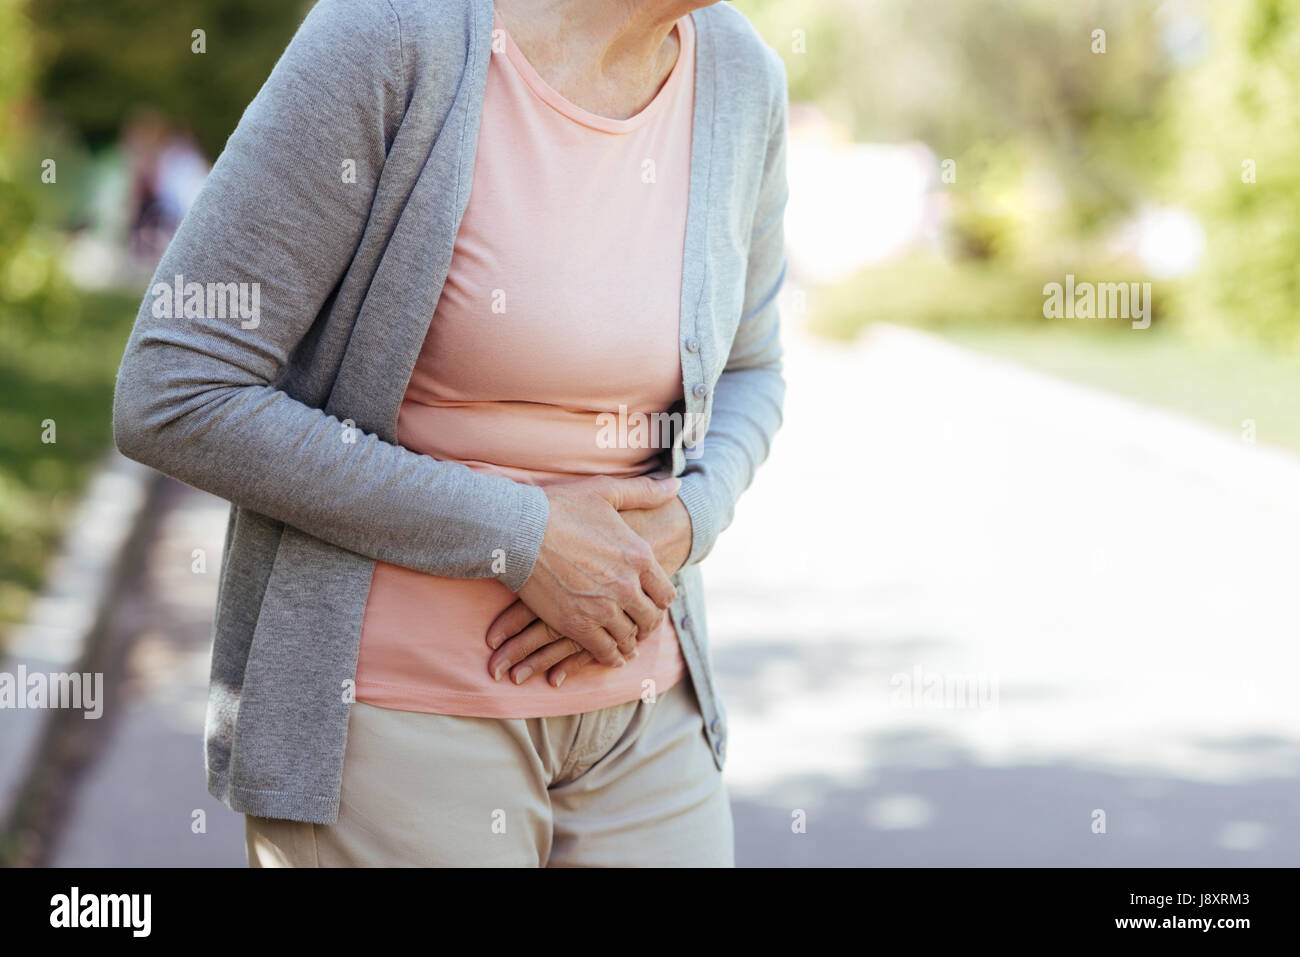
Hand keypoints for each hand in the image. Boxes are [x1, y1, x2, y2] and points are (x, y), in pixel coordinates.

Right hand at [487, 494, 692, 685]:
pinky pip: (603, 650)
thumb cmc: (560, 507)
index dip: (660, 601)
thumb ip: (645, 492)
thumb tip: (675, 484)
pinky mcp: (576, 624)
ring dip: (629, 642)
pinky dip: (610, 656)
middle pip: (650, 618)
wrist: (519, 530)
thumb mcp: (606, 491)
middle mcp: (626, 586)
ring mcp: (602, 608)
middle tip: (641, 627)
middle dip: (647, 624)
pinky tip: (610, 656)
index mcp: (639, 556)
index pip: (666, 593)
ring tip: (627, 644)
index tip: (653, 603)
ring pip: (628, 637)